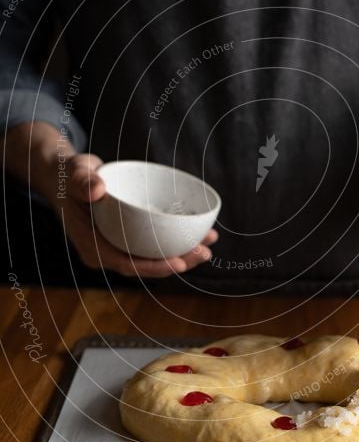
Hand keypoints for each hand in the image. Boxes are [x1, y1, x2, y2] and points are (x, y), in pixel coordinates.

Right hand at [54, 153, 217, 277]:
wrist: (66, 176)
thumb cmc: (69, 176)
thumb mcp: (74, 174)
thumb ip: (83, 181)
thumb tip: (98, 189)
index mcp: (92, 247)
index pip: (126, 264)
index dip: (153, 267)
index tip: (179, 262)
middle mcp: (106, 252)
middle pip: (145, 265)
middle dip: (177, 262)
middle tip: (204, 252)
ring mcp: (118, 246)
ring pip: (153, 258)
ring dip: (182, 254)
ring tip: (209, 244)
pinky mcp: (128, 237)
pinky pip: (153, 245)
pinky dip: (175, 241)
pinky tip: (198, 233)